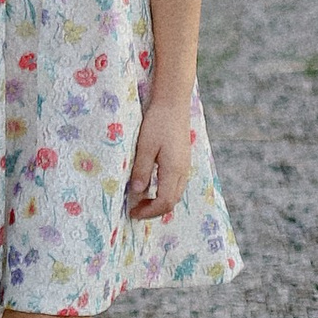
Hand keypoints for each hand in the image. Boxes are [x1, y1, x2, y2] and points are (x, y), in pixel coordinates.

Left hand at [126, 88, 192, 221]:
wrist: (173, 104)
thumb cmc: (157, 123)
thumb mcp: (145, 146)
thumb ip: (141, 170)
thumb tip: (137, 193)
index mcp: (174, 170)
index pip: (164, 202)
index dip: (148, 212)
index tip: (132, 213)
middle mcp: (183, 172)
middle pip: (171, 201)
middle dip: (153, 210)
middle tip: (134, 210)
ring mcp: (185, 166)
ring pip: (175, 194)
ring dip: (159, 201)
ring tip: (140, 201)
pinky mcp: (183, 160)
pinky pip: (175, 184)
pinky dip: (163, 192)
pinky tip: (150, 186)